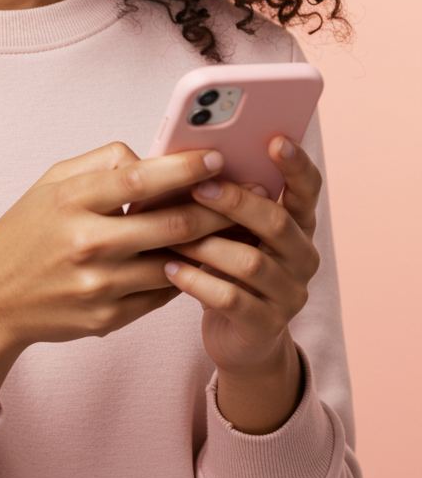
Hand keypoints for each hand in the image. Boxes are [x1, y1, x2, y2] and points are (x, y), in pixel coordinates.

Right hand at [0, 141, 235, 421]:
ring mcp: (100, 285)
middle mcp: (87, 243)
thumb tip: (153, 157)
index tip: (217, 158)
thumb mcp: (51, 183)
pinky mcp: (109, 318)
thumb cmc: (26, 233)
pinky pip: (161, 292)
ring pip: (175, 262)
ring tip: (238, 227)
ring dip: (211, 245)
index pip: (140, 179)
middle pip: (171, 224)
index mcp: (72, 201)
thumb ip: (102, 164)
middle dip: (218, 208)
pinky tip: (204, 260)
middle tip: (249, 195)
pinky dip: (185, 274)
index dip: (185, 168)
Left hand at [162, 135, 321, 429]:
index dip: (296, 165)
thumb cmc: (226, 267)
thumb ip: (224, 198)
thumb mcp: (230, 230)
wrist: (239, 337)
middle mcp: (302, 257)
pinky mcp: (265, 326)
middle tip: (199, 186)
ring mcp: (289, 294)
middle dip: (236, 201)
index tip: (276, 140)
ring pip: (252, 262)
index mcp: (298, 225)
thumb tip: (187, 155)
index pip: (308, 190)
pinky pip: (232, 299)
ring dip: (208, 244)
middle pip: (278, 222)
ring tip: (171, 232)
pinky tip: (170, 270)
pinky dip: (197, 282)